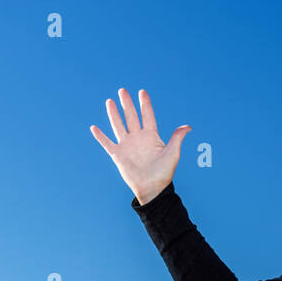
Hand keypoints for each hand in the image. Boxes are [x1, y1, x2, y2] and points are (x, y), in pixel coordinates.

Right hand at [90, 88, 190, 204]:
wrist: (153, 189)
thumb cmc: (164, 173)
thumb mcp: (173, 153)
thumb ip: (177, 138)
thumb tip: (187, 127)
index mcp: (151, 136)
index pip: (147, 116)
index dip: (145, 104)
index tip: (142, 92)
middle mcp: (138, 138)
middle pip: (131, 117)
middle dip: (127, 104)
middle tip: (122, 91)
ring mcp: (127, 146)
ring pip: (119, 126)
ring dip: (113, 114)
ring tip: (109, 101)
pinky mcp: (118, 155)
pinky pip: (107, 144)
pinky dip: (100, 136)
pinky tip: (94, 128)